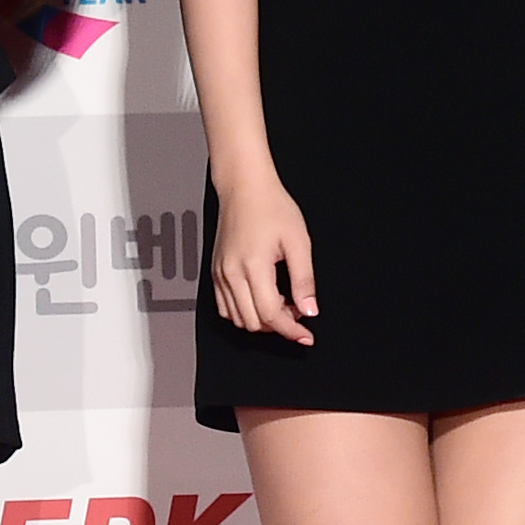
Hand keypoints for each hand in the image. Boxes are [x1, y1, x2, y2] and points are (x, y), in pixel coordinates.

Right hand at [211, 169, 318, 343]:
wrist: (244, 188)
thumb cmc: (272, 208)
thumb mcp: (299, 242)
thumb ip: (304, 279)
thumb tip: (309, 310)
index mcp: (252, 267)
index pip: (271, 315)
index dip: (291, 330)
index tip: (307, 336)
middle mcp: (230, 274)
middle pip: (253, 322)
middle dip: (279, 325)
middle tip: (299, 312)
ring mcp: (219, 274)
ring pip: (238, 318)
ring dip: (262, 320)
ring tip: (284, 304)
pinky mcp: (215, 272)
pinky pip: (225, 307)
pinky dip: (245, 312)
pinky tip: (263, 300)